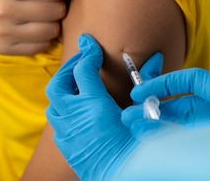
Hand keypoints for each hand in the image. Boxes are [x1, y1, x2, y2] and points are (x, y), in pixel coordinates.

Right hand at [0, 0, 75, 54]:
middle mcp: (2, 9)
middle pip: (53, 11)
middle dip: (63, 4)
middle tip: (57, 0)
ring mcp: (2, 31)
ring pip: (50, 31)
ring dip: (56, 22)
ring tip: (48, 13)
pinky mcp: (4, 48)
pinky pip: (41, 46)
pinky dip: (46, 36)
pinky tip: (38, 25)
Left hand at [46, 34, 162, 180]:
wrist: (125, 176)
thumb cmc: (138, 146)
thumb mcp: (145, 112)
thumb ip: (148, 81)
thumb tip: (156, 58)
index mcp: (93, 105)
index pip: (83, 68)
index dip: (88, 52)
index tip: (90, 42)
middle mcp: (74, 117)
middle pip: (58, 83)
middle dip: (69, 68)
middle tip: (82, 60)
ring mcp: (67, 133)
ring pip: (53, 104)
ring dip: (64, 90)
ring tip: (78, 85)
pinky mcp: (66, 148)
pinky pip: (57, 124)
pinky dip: (65, 112)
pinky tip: (78, 112)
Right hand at [122, 68, 209, 134]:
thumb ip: (176, 135)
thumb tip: (142, 125)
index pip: (196, 80)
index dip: (166, 83)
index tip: (142, 92)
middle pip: (191, 103)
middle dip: (159, 108)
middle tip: (132, 114)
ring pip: (191, 124)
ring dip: (164, 125)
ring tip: (137, 128)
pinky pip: (197, 140)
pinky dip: (176, 140)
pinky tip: (156, 141)